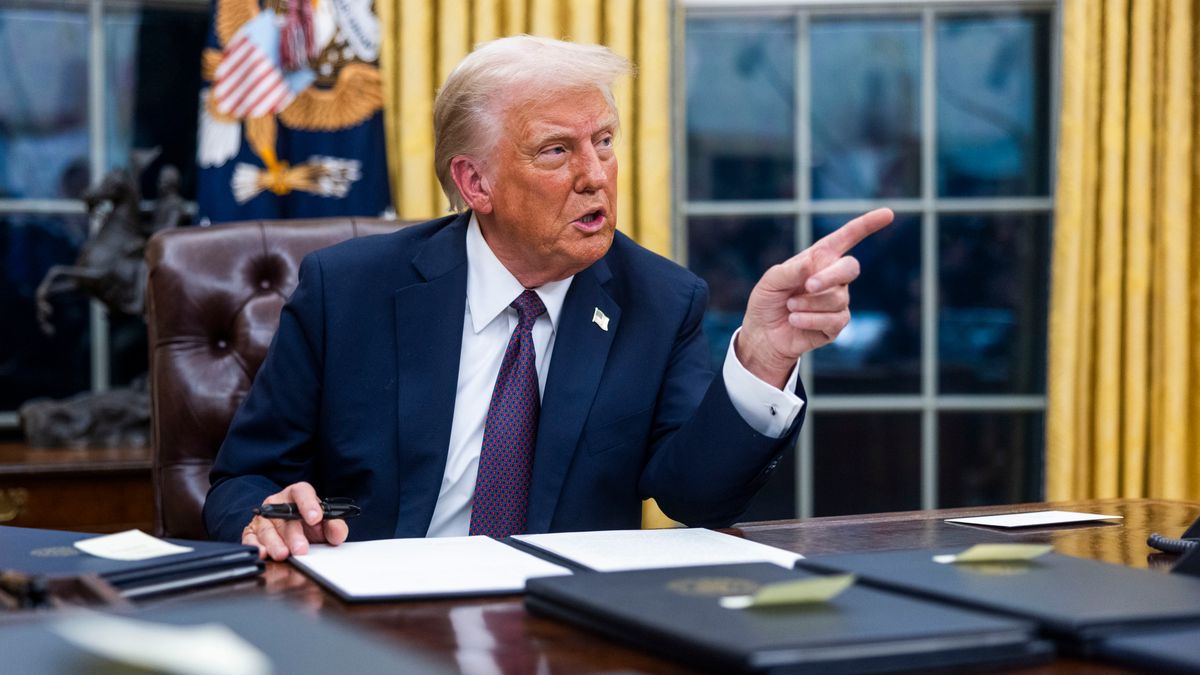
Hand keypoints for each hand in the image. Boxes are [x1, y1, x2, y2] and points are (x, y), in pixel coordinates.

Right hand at [242, 481, 348, 560]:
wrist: (293, 534)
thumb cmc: (309, 525)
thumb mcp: (325, 524)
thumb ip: (334, 526)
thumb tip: (338, 534)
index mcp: (298, 494)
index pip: (302, 492)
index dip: (309, 504)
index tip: (316, 518)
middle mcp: (278, 503)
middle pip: (284, 516)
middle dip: (293, 534)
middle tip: (301, 549)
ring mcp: (263, 517)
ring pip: (267, 529)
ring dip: (275, 543)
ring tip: (283, 554)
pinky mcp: (251, 532)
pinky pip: (250, 538)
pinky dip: (256, 547)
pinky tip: (263, 553)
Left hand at [737, 208, 893, 387]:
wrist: (764, 334)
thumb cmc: (767, 301)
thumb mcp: (770, 281)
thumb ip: (789, 270)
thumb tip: (813, 263)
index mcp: (819, 258)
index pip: (847, 237)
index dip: (867, 225)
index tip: (888, 213)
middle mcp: (833, 277)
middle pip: (850, 268)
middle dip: (829, 277)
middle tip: (808, 286)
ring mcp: (838, 301)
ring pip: (837, 298)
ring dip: (808, 303)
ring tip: (790, 307)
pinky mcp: (836, 324)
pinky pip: (833, 319)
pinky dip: (809, 319)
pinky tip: (795, 320)